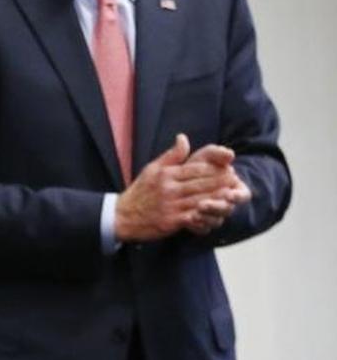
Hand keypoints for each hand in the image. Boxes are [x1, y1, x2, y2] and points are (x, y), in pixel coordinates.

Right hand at [115, 134, 248, 242]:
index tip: (227, 166)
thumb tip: (183, 138)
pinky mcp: (171, 221)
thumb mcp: (152, 169)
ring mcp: (171, 206)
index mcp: (166, 175)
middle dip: (220, 181)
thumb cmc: (139, 192)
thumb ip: (171, 155)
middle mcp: (170, 189)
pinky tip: (217, 214)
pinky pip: (193, 218)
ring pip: (200, 200)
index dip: (213, 168)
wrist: (122, 216)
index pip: (195, 168)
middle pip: (201, 184)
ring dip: (218, 198)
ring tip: (232, 194)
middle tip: (236, 179)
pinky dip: (206, 215)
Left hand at [184, 143, 251, 234]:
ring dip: (206, 217)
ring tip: (194, 213)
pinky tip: (188, 220)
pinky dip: (197, 225)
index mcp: (233, 189)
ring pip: (215, 221)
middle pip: (226, 210)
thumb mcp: (206, 157)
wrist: (177, 180)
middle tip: (203, 205)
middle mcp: (226, 204)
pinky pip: (202, 228)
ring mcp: (214, 215)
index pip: (241, 195)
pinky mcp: (202, 223)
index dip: (237, 196)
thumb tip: (230, 154)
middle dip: (216, 207)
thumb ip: (217, 153)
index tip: (229, 194)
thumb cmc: (197, 166)